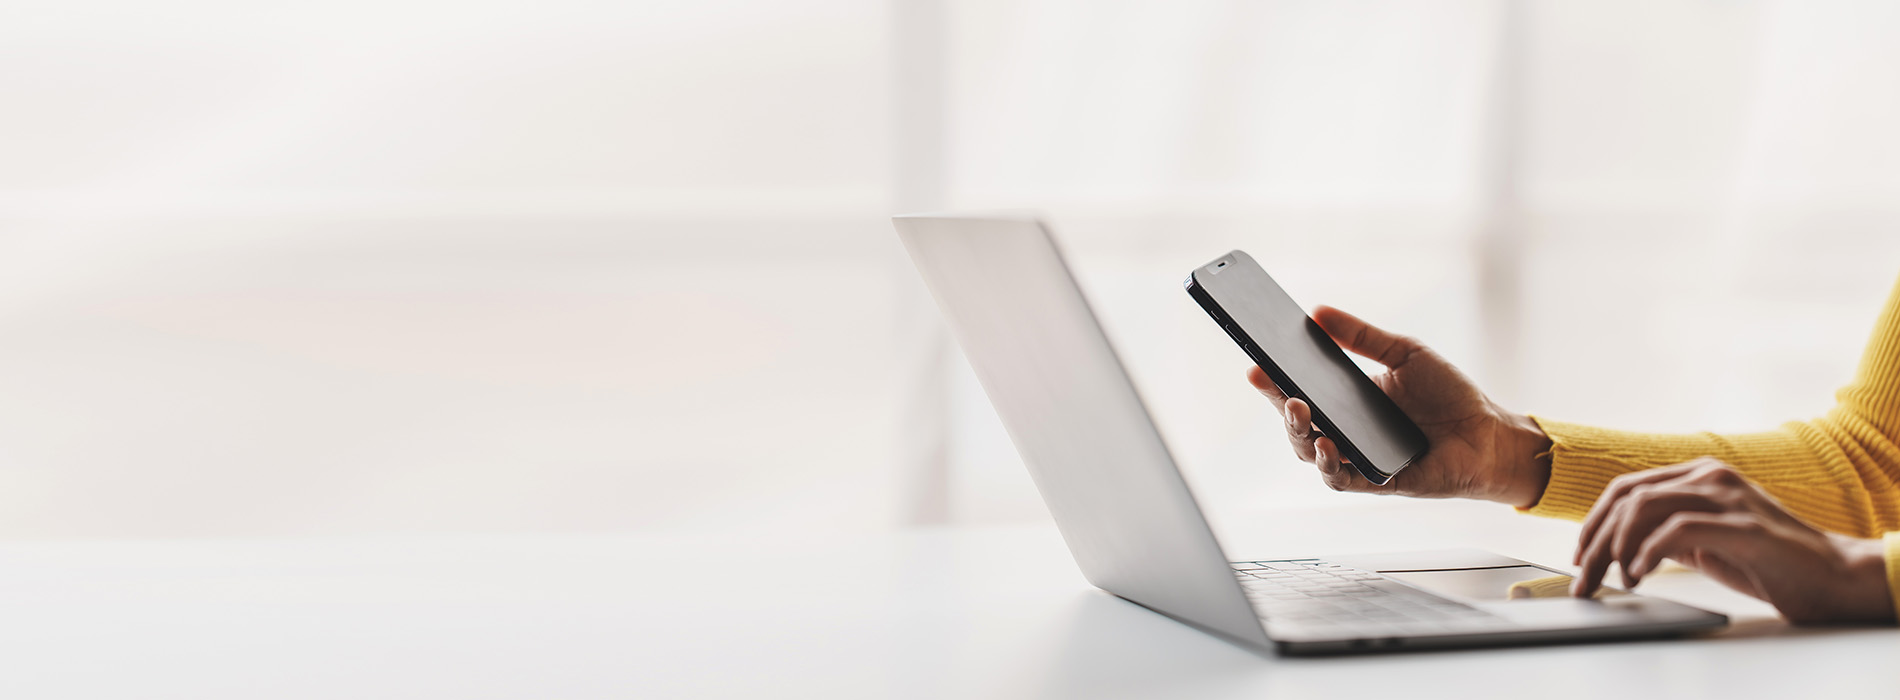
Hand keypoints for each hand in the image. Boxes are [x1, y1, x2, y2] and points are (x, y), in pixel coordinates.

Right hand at [1246, 306, 1550, 506]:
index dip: (1274, 380)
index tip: (1255, 361)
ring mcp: (1359, 459)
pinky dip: (1331, 466)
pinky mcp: (1378, 482)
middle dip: (1279, 404)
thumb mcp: (1404, 353)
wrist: (1489, 432)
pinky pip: (1343, 480)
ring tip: (1299, 410)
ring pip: (1311, 454)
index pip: (1300, 390)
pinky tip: (1329, 447)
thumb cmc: (1450, 394)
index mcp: (1347, 400)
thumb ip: (1362, 336)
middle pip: (1296, 425)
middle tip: (1273, 382)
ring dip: (1299, 434)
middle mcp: (1347, 432)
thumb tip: (1318, 312)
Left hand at [1573, 458, 1895, 623]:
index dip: (1594, 522)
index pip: (1626, 488)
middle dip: (1595, 540)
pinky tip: (1640, 574)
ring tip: (1617, 579)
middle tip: (1584, 578)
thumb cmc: (1766, 559)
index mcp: (1698, 474)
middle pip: (1626, 498)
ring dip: (1616, 548)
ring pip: (1643, 508)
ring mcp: (1727, 496)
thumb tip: (1618, 544)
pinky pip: (1676, 529)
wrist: (1830, 574)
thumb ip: (1667, 529)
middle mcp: (1709, 476)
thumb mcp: (1704, 539)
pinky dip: (1647, 552)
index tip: (1580, 556)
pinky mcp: (1742, 524)